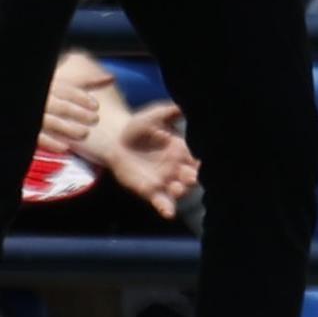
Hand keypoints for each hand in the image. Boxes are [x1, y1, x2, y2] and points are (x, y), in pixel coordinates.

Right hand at [37, 51, 111, 151]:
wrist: (30, 109)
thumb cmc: (54, 95)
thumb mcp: (68, 84)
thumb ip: (87, 82)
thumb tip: (111, 78)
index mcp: (52, 86)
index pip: (66, 90)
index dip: (81, 97)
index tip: (96, 106)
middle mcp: (44, 100)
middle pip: (61, 106)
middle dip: (79, 113)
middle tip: (95, 120)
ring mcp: (36, 115)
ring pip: (51, 122)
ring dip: (68, 129)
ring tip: (85, 134)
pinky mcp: (30, 130)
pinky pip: (39, 137)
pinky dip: (52, 143)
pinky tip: (65, 148)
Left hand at [108, 101, 198, 219]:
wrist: (115, 139)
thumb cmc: (137, 126)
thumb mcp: (153, 116)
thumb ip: (170, 111)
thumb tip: (188, 103)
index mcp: (181, 150)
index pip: (196, 157)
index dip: (202, 160)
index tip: (202, 161)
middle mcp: (176, 167)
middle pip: (191, 176)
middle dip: (193, 177)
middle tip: (192, 176)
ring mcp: (165, 181)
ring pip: (179, 190)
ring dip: (181, 192)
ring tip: (177, 189)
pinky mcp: (151, 191)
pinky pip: (162, 202)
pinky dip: (166, 208)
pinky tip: (168, 213)